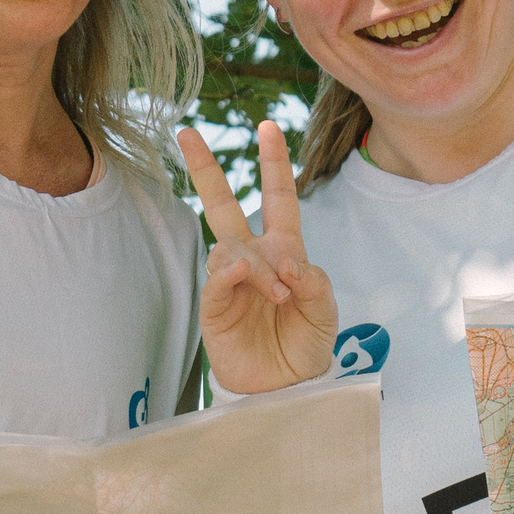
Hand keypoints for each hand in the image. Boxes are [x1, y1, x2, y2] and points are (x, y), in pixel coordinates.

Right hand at [178, 120, 338, 393]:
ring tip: (278, 294)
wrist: (289, 388)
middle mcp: (254, 258)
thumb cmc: (308, 344)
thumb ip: (312, 279)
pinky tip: (242, 273)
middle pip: (223, 204)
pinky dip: (231, 271)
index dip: (274, 163)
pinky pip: (217, 278)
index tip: (268, 126)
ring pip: (230, 245)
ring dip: (257, 264)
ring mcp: (231, 280)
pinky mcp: (215, 306)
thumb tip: (284, 262)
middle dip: (205, 168)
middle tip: (188, 132)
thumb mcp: (326, 309)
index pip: (278, 197)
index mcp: (285, 249)